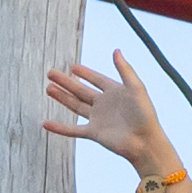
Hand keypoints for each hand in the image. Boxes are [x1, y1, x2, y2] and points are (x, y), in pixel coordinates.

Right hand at [42, 54, 180, 186]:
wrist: (145, 141)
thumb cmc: (145, 115)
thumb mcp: (136, 88)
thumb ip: (125, 69)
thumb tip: (116, 50)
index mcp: (115, 92)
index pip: (96, 79)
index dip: (85, 73)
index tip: (72, 66)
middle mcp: (104, 104)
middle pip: (81, 90)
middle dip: (66, 82)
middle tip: (51, 74)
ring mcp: (98, 119)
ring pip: (75, 106)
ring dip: (62, 97)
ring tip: (49, 88)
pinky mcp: (94, 133)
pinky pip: (73, 130)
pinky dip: (59, 128)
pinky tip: (46, 124)